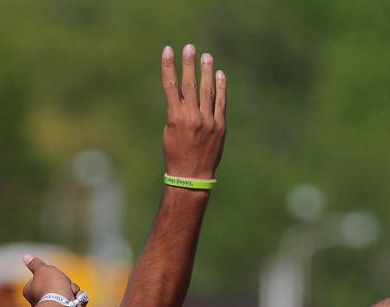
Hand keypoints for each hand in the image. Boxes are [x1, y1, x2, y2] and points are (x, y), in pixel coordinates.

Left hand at [21, 254, 82, 306]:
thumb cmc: (51, 287)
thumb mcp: (42, 269)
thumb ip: (35, 264)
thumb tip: (25, 257)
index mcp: (32, 291)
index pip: (45, 277)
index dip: (52, 274)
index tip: (52, 277)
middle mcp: (42, 300)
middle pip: (59, 284)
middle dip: (65, 283)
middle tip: (62, 285)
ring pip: (69, 291)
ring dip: (73, 290)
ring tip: (70, 295)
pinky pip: (76, 301)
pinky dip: (78, 299)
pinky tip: (76, 300)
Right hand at [161, 43, 226, 179]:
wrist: (192, 176)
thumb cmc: (176, 155)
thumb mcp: (169, 132)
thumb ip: (176, 112)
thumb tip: (183, 96)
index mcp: (175, 117)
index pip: (171, 86)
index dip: (169, 66)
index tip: (168, 50)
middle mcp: (192, 116)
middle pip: (190, 84)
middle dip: (189, 63)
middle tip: (189, 47)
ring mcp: (208, 121)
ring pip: (207, 90)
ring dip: (206, 71)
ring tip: (206, 56)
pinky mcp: (220, 126)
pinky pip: (221, 102)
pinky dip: (221, 87)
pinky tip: (220, 75)